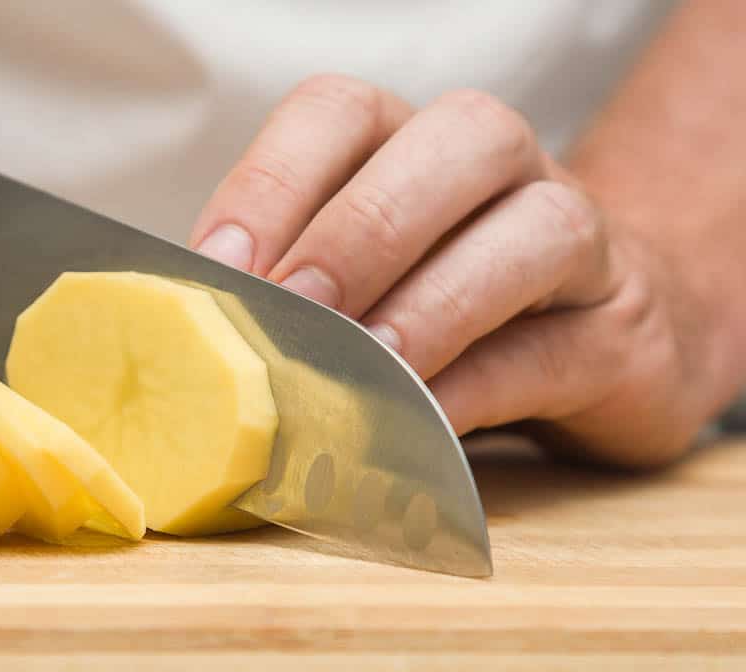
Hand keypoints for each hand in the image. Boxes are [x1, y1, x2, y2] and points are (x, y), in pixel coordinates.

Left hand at [191, 75, 722, 466]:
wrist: (600, 351)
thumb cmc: (437, 316)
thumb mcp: (354, 289)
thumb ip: (284, 299)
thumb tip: (184, 343)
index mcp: (410, 142)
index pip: (340, 114)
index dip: (272, 181)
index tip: (217, 268)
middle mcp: (502, 170)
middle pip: (459, 140)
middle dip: (363, 227)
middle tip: (297, 307)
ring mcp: (580, 244)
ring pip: (537, 227)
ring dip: (436, 301)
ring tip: (370, 364)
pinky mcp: (620, 338)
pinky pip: (556, 351)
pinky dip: (479, 387)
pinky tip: (420, 424)